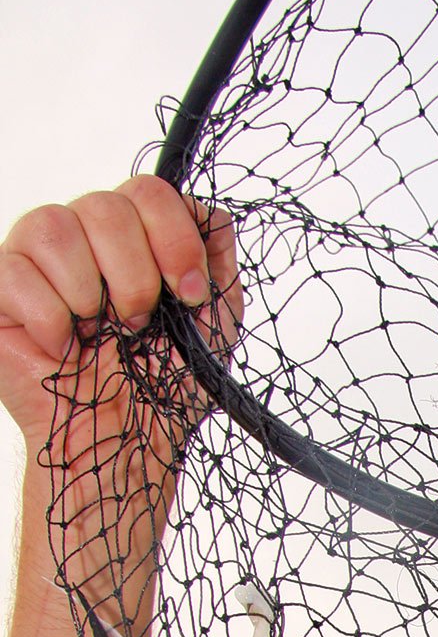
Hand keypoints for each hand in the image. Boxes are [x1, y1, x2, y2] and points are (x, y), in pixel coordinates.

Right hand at [0, 175, 241, 625]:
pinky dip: (49, 317)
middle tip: (140, 325)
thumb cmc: (165, 390)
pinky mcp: (0, 292)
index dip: (174, 236)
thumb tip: (211, 211)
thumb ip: (216, 261)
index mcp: (134, 239)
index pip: (149, 190)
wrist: (125, 446)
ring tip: (99, 336)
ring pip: (54, 224)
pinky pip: (14, 269)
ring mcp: (37, 263)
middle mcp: (82, 239)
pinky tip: (63, 348)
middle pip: (104, 204)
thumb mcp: (214, 325)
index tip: (189, 293)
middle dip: (136, 274)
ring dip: (90, 292)